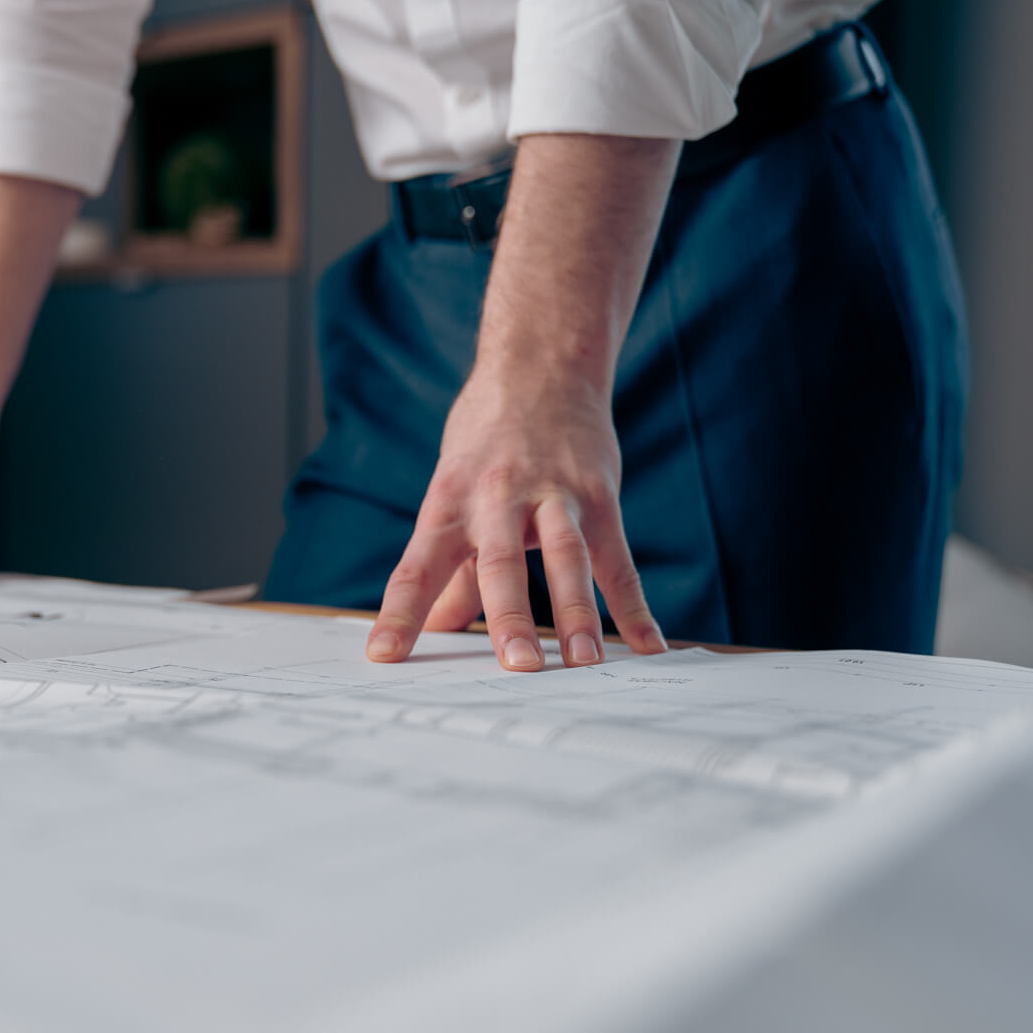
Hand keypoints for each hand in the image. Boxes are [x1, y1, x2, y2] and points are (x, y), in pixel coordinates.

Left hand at [365, 372, 667, 669]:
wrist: (541, 365)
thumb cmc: (486, 439)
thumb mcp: (452, 494)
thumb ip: (449, 569)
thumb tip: (433, 627)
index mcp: (448, 505)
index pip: (416, 567)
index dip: (400, 614)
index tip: (384, 657)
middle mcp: (496, 500)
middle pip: (499, 564)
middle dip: (507, 617)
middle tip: (517, 666)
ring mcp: (552, 496)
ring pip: (565, 557)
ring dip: (576, 611)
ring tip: (584, 661)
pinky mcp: (598, 495)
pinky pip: (617, 559)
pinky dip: (634, 606)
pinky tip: (649, 644)